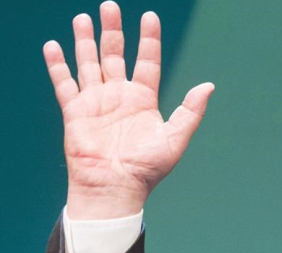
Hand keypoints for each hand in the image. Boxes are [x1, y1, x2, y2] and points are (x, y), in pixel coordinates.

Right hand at [44, 1, 213, 218]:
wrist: (115, 187)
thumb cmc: (147, 168)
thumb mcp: (175, 138)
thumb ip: (190, 111)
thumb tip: (209, 85)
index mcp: (143, 100)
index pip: (147, 62)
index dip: (148, 39)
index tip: (149, 16)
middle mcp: (119, 96)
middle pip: (114, 55)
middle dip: (112, 30)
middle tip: (110, 4)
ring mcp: (96, 102)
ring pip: (89, 63)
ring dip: (85, 40)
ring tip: (84, 17)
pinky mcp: (75, 112)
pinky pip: (64, 83)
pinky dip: (57, 65)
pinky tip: (53, 46)